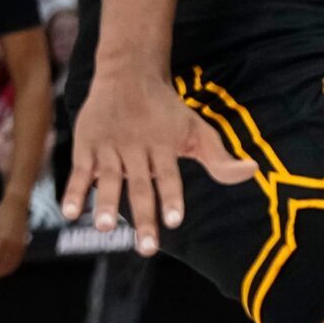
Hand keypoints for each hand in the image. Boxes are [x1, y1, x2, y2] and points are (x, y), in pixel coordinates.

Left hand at [0, 195, 29, 282]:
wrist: (17, 205)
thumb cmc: (1, 214)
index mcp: (2, 239)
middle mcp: (13, 244)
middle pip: (3, 264)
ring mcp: (20, 244)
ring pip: (12, 264)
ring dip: (2, 272)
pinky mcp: (24, 244)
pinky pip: (18, 259)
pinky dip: (11, 266)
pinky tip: (5, 268)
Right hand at [60, 70, 255, 254]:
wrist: (129, 73)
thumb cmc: (168, 111)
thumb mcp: (197, 130)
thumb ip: (220, 158)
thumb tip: (252, 171)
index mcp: (164, 146)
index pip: (170, 176)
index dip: (171, 197)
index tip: (175, 220)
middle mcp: (136, 147)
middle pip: (140, 186)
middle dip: (144, 217)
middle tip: (147, 249)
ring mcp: (109, 147)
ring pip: (108, 179)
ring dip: (106, 204)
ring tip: (107, 228)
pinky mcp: (86, 144)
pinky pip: (79, 171)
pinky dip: (75, 191)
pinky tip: (71, 213)